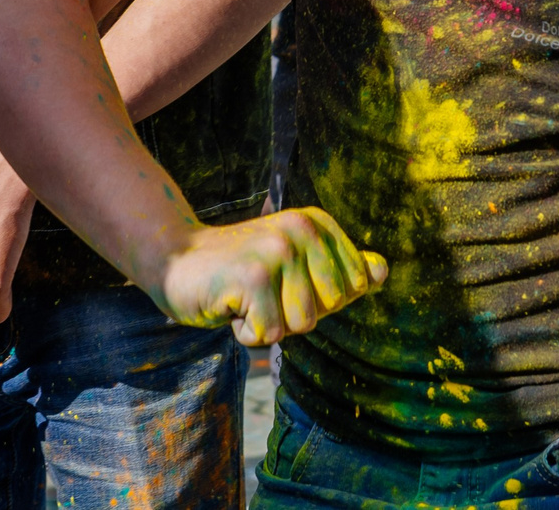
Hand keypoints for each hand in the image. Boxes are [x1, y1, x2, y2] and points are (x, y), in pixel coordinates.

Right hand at [152, 209, 386, 345]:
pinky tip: (229, 306)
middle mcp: (302, 229)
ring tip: (245, 298)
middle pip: (329, 308)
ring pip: (302, 324)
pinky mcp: (254, 276)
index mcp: (318, 223)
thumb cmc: (241, 269)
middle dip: (294, 315)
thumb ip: (340, 268)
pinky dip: (245, 332)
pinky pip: (270, 334)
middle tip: (261, 292)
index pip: (354, 287)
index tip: (285, 282)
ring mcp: (278, 251)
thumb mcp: (295, 265)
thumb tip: (382, 271)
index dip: (319, 300)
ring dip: (268, 324)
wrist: (176, 261)